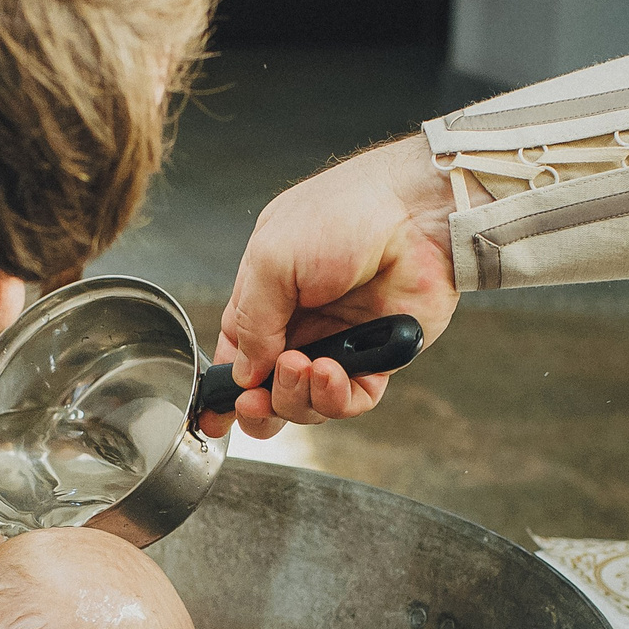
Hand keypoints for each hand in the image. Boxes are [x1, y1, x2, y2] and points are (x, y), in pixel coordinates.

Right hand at [209, 134, 460, 435]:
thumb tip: (243, 372)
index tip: (213, 416)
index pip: (236, 357)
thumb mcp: (270, 260)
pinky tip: (329, 370)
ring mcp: (337, 344)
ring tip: (299, 367)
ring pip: (305, 403)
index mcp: (266, 297)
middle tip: (255, 400)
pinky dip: (333, 397)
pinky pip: (349, 401)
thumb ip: (250, 322)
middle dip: (258, 405)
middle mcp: (299, 325)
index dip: (226, 390)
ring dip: (294, 396)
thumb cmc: (343, 214)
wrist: (414, 212)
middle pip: (268, 390)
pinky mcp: (376, 359)